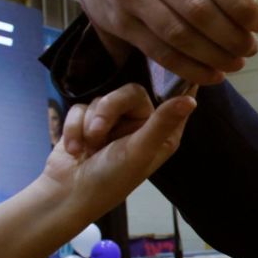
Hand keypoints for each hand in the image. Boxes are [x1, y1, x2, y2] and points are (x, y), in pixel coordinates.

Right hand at [49, 84, 195, 215]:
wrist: (66, 193)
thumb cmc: (111, 179)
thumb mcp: (139, 151)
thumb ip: (162, 123)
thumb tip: (191, 100)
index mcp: (164, 132)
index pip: (177, 99)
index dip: (177, 83)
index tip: (174, 63)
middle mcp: (143, 124)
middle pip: (129, 92)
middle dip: (107, 111)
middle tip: (97, 134)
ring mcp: (115, 122)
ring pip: (102, 100)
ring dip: (88, 125)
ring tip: (88, 148)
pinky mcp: (88, 121)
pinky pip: (81, 107)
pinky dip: (74, 127)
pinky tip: (74, 149)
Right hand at [75, 0, 257, 84]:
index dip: (241, 5)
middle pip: (197, 11)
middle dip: (231, 36)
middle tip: (251, 48)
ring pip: (178, 35)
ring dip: (213, 56)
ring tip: (236, 63)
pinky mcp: (120, 22)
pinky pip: (159, 51)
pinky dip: (189, 68)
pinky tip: (212, 74)